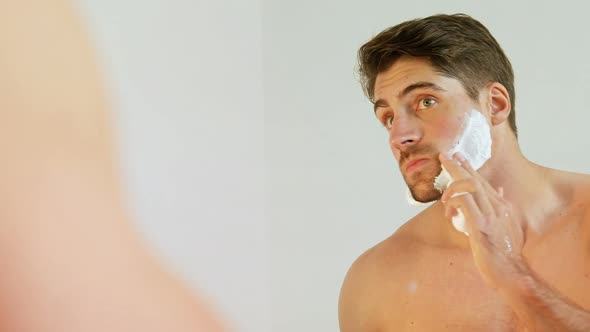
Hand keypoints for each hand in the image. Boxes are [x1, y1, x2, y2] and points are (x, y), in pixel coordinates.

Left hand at [439, 152, 525, 289]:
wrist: (511, 272)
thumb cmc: (505, 252)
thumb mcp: (507, 226)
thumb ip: (501, 208)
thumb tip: (499, 190)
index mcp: (502, 206)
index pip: (483, 181)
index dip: (469, 168)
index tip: (458, 158)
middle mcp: (498, 207)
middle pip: (475, 179)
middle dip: (457, 166)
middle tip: (444, 156)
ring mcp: (490, 216)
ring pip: (469, 187)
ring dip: (452, 187)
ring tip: (444, 196)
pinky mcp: (480, 226)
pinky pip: (464, 203)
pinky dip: (453, 202)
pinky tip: (448, 209)